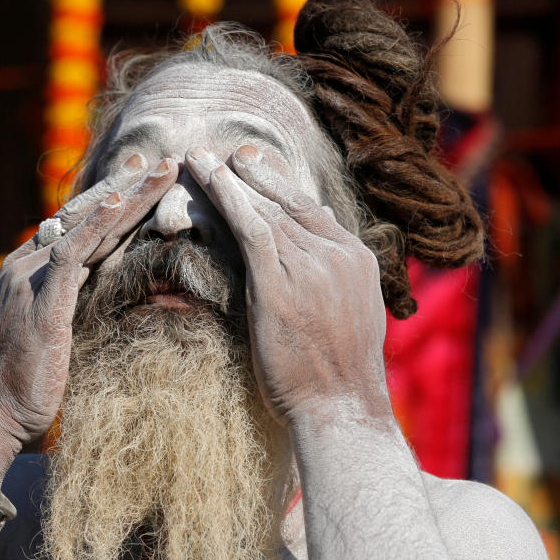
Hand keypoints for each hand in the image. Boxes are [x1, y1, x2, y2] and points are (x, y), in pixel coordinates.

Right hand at [0, 155, 178, 479]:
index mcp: (27, 272)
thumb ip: (64, 307)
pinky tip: (123, 202)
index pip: (76, 226)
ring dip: (126, 194)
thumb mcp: (48, 338)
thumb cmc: (21, 389)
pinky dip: (98, 223)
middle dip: (124, 186)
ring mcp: (31, 278)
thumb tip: (89, 296)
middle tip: (159, 161)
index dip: (110, 201)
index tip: (141, 179)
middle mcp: (26, 265)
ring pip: (85, 224)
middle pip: (84, 215)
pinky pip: (73, 250)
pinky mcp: (41, 299)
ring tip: (161, 169)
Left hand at [184, 145, 388, 425]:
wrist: (340, 407)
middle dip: (255, 175)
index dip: (282, 188)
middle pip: (288, 203)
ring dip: (229, 181)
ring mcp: (310, 266)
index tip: (260, 170)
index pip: (314, 212)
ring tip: (202, 159)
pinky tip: (209, 182)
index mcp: (357, 259)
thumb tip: (321, 242)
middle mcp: (336, 254)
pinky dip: (228, 199)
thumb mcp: (352, 315)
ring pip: (264, 210)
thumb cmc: (340, 375)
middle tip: (229, 153)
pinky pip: (251, 229)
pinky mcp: (278, 283)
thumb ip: (337, 277)